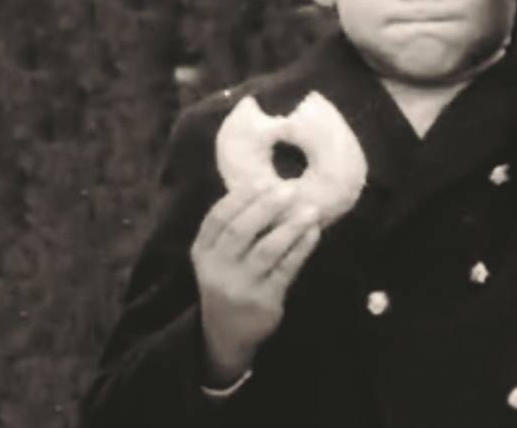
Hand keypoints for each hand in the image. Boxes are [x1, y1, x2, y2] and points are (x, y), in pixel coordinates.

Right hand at [190, 182, 321, 385]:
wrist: (226, 335)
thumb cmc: (228, 282)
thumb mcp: (219, 259)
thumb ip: (235, 230)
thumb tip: (269, 189)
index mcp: (203, 252)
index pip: (218, 218)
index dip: (240, 197)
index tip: (263, 180)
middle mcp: (216, 268)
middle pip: (240, 231)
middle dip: (266, 207)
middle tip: (290, 189)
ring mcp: (239, 286)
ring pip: (267, 250)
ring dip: (290, 227)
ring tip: (311, 209)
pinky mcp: (263, 300)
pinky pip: (286, 268)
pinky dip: (301, 248)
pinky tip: (313, 233)